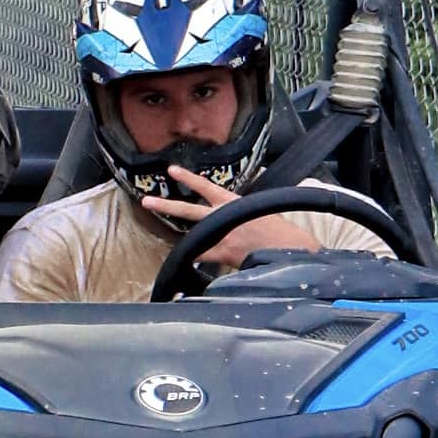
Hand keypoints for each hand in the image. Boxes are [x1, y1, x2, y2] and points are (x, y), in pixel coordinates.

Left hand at [141, 165, 322, 265]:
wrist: (291, 247)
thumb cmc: (281, 231)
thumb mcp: (262, 211)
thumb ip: (243, 213)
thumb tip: (235, 218)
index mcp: (234, 203)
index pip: (207, 187)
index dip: (188, 179)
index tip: (171, 171)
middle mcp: (224, 217)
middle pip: (189, 211)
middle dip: (167, 206)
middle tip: (146, 201)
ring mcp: (222, 236)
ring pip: (193, 237)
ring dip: (179, 241)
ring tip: (166, 249)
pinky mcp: (225, 255)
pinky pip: (204, 258)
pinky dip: (196, 261)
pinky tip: (183, 267)